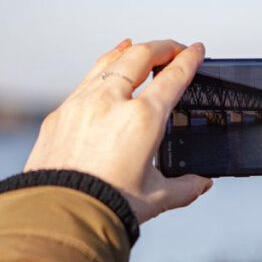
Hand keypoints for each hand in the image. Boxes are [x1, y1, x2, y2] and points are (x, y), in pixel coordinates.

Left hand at [24, 39, 212, 222]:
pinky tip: (106, 69)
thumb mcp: (156, 197)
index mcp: (143, 119)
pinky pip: (86, 80)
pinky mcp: (61, 113)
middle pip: (141, 56)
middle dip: (162, 47)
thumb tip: (202, 183)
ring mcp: (82, 103)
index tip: (197, 50)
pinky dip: (102, 69)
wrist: (60, 215)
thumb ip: (185, 186)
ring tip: (138, 46)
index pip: (173, 77)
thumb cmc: (108, 206)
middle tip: (174, 48)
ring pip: (109, 62)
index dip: (189, 60)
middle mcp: (112, 101)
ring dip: (129, 51)